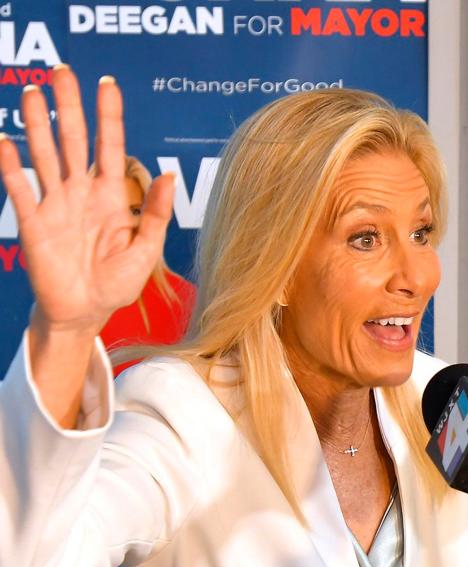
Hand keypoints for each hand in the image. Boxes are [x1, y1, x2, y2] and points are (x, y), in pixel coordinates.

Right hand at [0, 67, 173, 338]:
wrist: (85, 313)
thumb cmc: (116, 283)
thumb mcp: (146, 250)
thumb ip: (157, 213)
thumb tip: (169, 175)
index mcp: (111, 196)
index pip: (110, 146)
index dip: (109, 115)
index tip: (107, 83)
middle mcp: (81, 193)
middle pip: (73, 140)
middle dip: (69, 106)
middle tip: (63, 71)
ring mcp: (55, 205)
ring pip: (45, 155)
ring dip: (37, 124)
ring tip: (32, 92)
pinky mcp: (34, 223)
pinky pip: (21, 189)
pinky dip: (11, 165)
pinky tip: (4, 141)